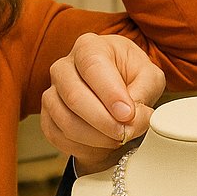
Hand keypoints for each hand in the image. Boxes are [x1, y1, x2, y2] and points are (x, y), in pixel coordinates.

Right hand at [42, 33, 165, 173]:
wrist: (116, 95)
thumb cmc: (131, 78)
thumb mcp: (149, 77)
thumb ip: (145, 91)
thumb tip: (133, 116)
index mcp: (89, 47)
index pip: (93, 67)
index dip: (110, 94)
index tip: (127, 114)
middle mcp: (64, 67)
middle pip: (74, 96)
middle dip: (103, 121)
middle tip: (125, 132)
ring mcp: (51, 93)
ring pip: (65, 121)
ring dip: (95, 137)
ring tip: (118, 138)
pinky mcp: (47, 118)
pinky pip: (59, 137)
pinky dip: (84, 147)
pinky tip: (102, 144)